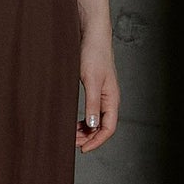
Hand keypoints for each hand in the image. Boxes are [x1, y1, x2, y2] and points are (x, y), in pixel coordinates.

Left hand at [77, 26, 119, 152]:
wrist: (92, 34)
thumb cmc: (94, 54)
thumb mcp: (91, 80)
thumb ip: (92, 104)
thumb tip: (92, 126)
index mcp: (112, 98)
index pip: (108, 128)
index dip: (96, 141)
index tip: (82, 149)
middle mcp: (109, 98)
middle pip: (103, 126)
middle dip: (89, 137)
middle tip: (72, 143)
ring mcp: (103, 93)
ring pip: (96, 119)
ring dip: (85, 129)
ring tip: (71, 134)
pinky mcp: (95, 87)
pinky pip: (92, 110)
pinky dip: (83, 119)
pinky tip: (73, 121)